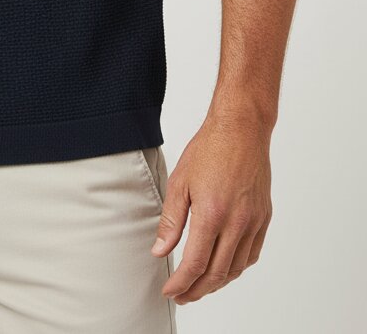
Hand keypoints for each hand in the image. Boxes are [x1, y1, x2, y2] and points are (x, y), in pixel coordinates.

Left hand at [151, 113, 273, 305]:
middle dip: (197, 290)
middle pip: (217, 273)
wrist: (241, 130)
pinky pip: (252, 254)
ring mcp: (254, 222)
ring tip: (200, 286)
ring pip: (236, 268)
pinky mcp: (264, 218)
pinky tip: (224, 267)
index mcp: (212, 214)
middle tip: (182, 295)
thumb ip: (171, 220)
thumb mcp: (180, 182)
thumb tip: (160, 251)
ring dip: (217, 282)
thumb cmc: (209, 149)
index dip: (181, 283)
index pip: (195, 264)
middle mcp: (237, 223)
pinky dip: (236, 267)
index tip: (170, 291)